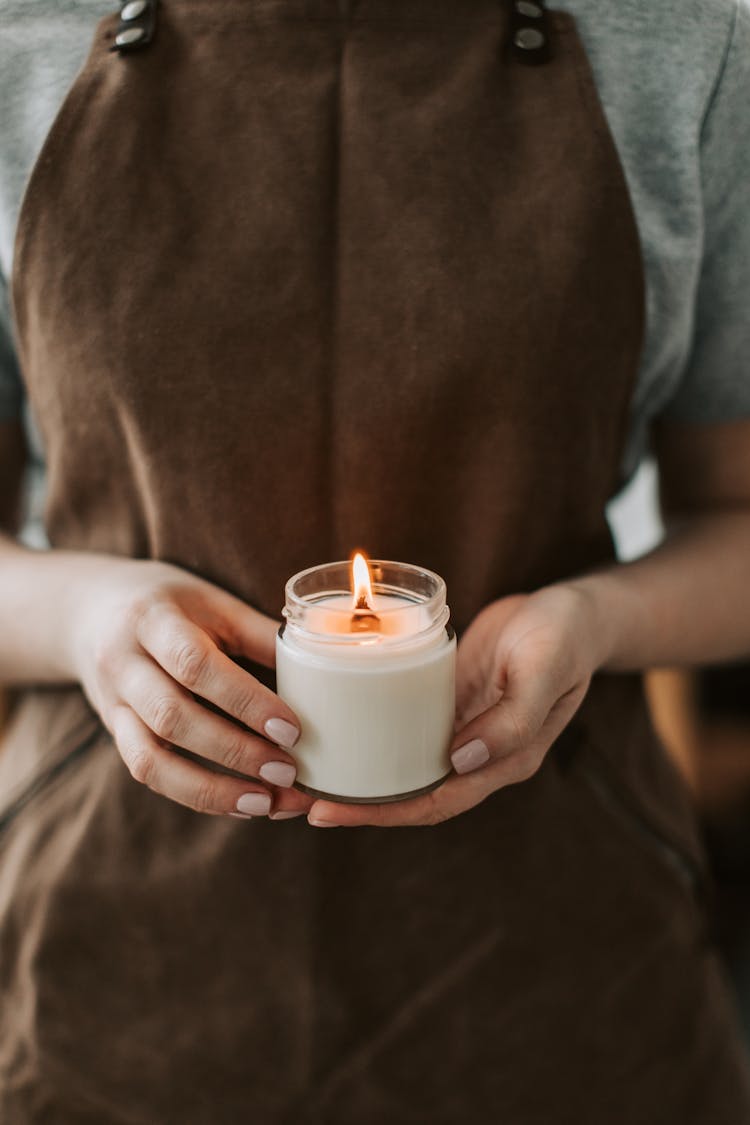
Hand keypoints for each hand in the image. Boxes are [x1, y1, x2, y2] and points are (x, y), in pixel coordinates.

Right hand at [68, 558, 312, 818]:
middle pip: (172, 717)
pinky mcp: (112, 732)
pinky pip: (147, 773)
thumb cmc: (169, 603)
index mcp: (151, 620)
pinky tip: (239, 804)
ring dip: (211, 789)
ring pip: (150, 759)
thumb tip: (322, 665)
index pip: (195, 664)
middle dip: (234, 750)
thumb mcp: (212, 602)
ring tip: (266, 803)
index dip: (244, 701)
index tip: (292, 730)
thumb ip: (260, 634)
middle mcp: (122, 663)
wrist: (89, 611)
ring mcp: (111, 703)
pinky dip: (194, 794)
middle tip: (289, 772)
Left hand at [304, 584, 602, 826]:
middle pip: (408, 792)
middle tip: (299, 799)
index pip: (433, 801)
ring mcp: (460, 728)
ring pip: (401, 763)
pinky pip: (403, 724)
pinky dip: (370, 732)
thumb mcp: (544, 672)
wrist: (572, 610)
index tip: (330, 811)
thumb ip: (511, 722)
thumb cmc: (563, 639)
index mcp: (503, 761)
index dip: (381, 813)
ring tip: (305, 771)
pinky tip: (336, 725)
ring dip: (357, 771)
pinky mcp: (446, 700)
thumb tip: (460, 762)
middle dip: (356, 801)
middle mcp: (476, 754)